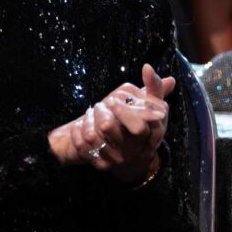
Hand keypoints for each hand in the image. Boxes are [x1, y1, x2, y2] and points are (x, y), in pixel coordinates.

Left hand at [50, 64, 173, 182]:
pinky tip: (82, 125)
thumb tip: (147, 67)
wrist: (132, 156)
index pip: (137, 126)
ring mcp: (115, 159)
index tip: (113, 99)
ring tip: (91, 112)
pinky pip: (82, 146)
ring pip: (91, 135)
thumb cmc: (143, 123)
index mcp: (148, 136)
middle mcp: (132, 151)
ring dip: (87, 119)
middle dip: (100, 110)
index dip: (121, 109)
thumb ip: (154, 87)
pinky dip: (78, 131)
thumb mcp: (154, 106)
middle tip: (101, 104)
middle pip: (107, 126)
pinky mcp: (100, 164)